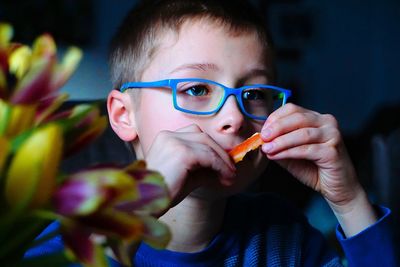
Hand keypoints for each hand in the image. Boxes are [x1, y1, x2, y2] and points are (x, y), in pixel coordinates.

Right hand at [145, 124, 235, 206]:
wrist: (146, 203)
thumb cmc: (163, 193)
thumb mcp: (187, 176)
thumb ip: (203, 168)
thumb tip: (224, 169)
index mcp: (166, 138)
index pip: (195, 135)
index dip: (212, 147)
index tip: (224, 162)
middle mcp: (169, 136)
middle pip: (203, 137)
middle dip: (220, 153)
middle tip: (231, 170)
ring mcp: (174, 142)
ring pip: (208, 146)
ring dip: (223, 161)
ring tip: (230, 177)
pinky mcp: (182, 152)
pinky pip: (209, 156)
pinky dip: (221, 166)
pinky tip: (226, 178)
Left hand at [260, 104, 376, 235]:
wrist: (337, 188)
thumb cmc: (314, 169)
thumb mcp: (291, 154)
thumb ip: (278, 144)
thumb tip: (260, 139)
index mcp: (316, 118)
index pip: (292, 109)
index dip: (275, 118)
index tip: (262, 131)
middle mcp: (327, 122)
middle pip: (297, 118)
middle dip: (276, 128)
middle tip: (262, 138)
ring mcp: (332, 135)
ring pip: (302, 133)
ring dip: (281, 141)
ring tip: (267, 149)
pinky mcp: (333, 151)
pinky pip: (307, 149)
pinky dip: (289, 152)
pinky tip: (277, 156)